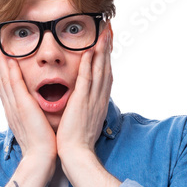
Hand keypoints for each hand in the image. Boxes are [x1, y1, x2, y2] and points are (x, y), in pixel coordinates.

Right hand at [0, 35, 56, 161]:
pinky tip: (9, 59)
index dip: (0, 67)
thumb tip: (35, 105)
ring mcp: (14, 106)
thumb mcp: (34, 123)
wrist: (40, 158)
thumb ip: (32, 112)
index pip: (5, 83)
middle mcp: (10, 105)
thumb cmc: (42, 143)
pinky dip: (10, 71)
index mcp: (13, 109)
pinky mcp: (22, 107)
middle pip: (0, 77)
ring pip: (4, 78)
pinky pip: (15, 85)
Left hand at [56, 24, 112, 159]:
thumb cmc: (77, 142)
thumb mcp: (85, 121)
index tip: (107, 43)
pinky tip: (89, 51)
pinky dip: (89, 65)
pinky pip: (86, 80)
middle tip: (109, 30)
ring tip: (103, 33)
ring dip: (102, 51)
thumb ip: (86, 108)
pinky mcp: (82, 103)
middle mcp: (99, 99)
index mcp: (99, 102)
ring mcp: (92, 100)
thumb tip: (85, 102)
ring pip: (99, 70)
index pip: (105, 76)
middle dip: (108, 49)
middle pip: (106, 68)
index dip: (107, 58)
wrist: (76, 155)